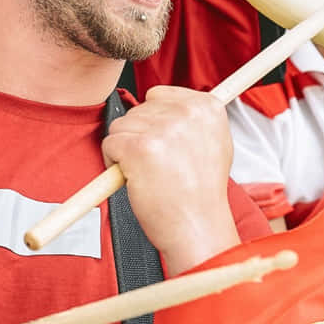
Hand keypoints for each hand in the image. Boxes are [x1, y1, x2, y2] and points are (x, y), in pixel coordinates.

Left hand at [104, 86, 238, 271]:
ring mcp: (163, 129)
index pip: (158, 95)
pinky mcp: (139, 147)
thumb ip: (192, 119)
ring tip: (149, 174)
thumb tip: (164, 102)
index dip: (153, 122)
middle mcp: (187, 113)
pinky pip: (110, 143)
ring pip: (120, 126)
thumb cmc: (201, 194)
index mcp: (207, 107)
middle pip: (137, 110)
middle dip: (139, 137)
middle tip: (157, 166)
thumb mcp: (214, 144)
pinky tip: (136, 178)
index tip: (163, 145)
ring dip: (125, 150)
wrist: (197, 227)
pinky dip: (113, 162)